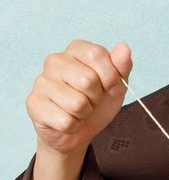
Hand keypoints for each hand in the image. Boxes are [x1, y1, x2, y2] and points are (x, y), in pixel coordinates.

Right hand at [28, 40, 132, 161]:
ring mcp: (41, 82)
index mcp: (76, 50)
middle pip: (87, 80)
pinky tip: (66, 119)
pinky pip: (65, 121)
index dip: (110, 77)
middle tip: (91, 100)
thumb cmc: (97, 102)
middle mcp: (54, 61)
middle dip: (96, 97)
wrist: (79, 131)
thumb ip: (122, 67)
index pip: (97, 54)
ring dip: (84, 113)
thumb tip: (124, 48)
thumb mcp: (116, 85)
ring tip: (78, 110)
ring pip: (77, 104)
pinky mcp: (33, 104)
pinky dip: (72, 126)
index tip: (106, 85)